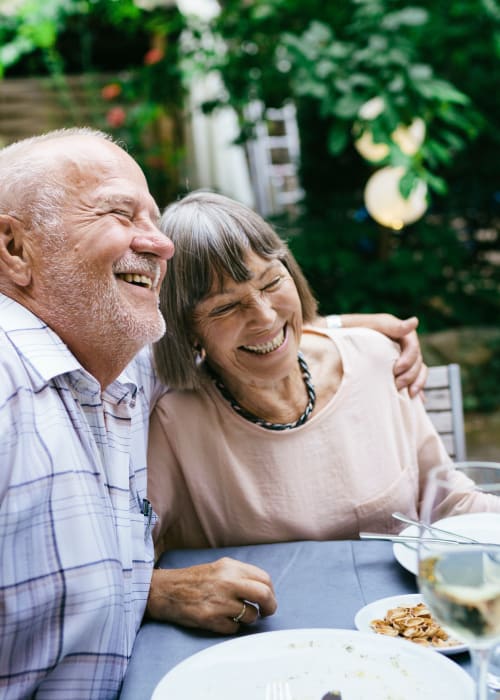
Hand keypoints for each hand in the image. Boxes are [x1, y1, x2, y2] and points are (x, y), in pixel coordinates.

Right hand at [146, 556, 276, 633]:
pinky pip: (234, 628)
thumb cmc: (196, 580)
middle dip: (270, 606)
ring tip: (236, 614)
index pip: (264, 579)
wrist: (167, 590)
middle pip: (264, 595)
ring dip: (247, 618)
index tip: (268, 599)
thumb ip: (241, 575)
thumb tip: (264, 590)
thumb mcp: (220, 568)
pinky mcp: (211, 618)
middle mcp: (227, 582)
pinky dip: (232, 626)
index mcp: (231, 567)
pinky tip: (222, 620)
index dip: (270, 592)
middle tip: (266, 612)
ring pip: (251, 615)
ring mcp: (220, 601)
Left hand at [326, 313, 427, 396]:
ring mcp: (396, 359)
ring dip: (416, 382)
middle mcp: (398, 345)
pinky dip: (415, 389)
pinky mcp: (392, 372)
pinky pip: (411, 380)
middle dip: (411, 374)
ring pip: (418, 370)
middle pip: (417, 359)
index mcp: (394, 331)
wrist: (325, 342)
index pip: (412, 343)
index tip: (396, 369)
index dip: (409, 357)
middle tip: (397, 385)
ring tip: (407, 394)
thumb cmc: (344, 331)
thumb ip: (389, 325)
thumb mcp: (365, 325)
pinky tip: (413, 401)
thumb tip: (415, 321)